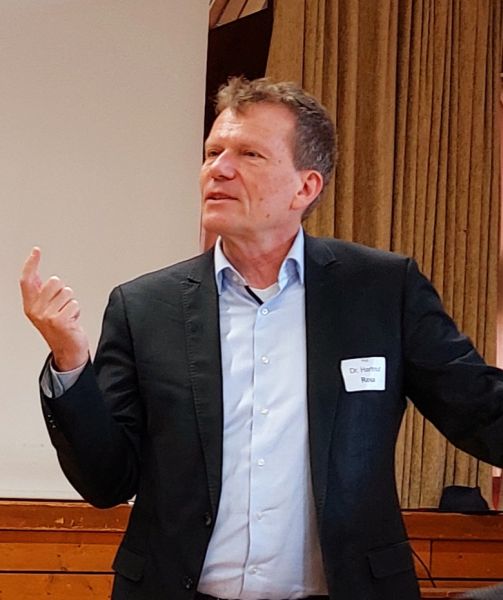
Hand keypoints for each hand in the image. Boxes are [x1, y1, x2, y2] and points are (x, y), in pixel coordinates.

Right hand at [20, 247, 89, 370]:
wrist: (68, 352)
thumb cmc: (59, 330)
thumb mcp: (46, 310)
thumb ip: (40, 293)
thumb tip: (35, 274)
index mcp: (30, 306)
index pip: (27, 280)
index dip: (31, 264)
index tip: (36, 251)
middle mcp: (36, 310)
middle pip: (54, 281)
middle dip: (64, 292)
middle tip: (63, 308)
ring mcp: (46, 316)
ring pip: (67, 292)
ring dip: (72, 303)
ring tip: (68, 316)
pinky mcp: (59, 321)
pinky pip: (75, 304)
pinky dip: (77, 312)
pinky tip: (72, 322)